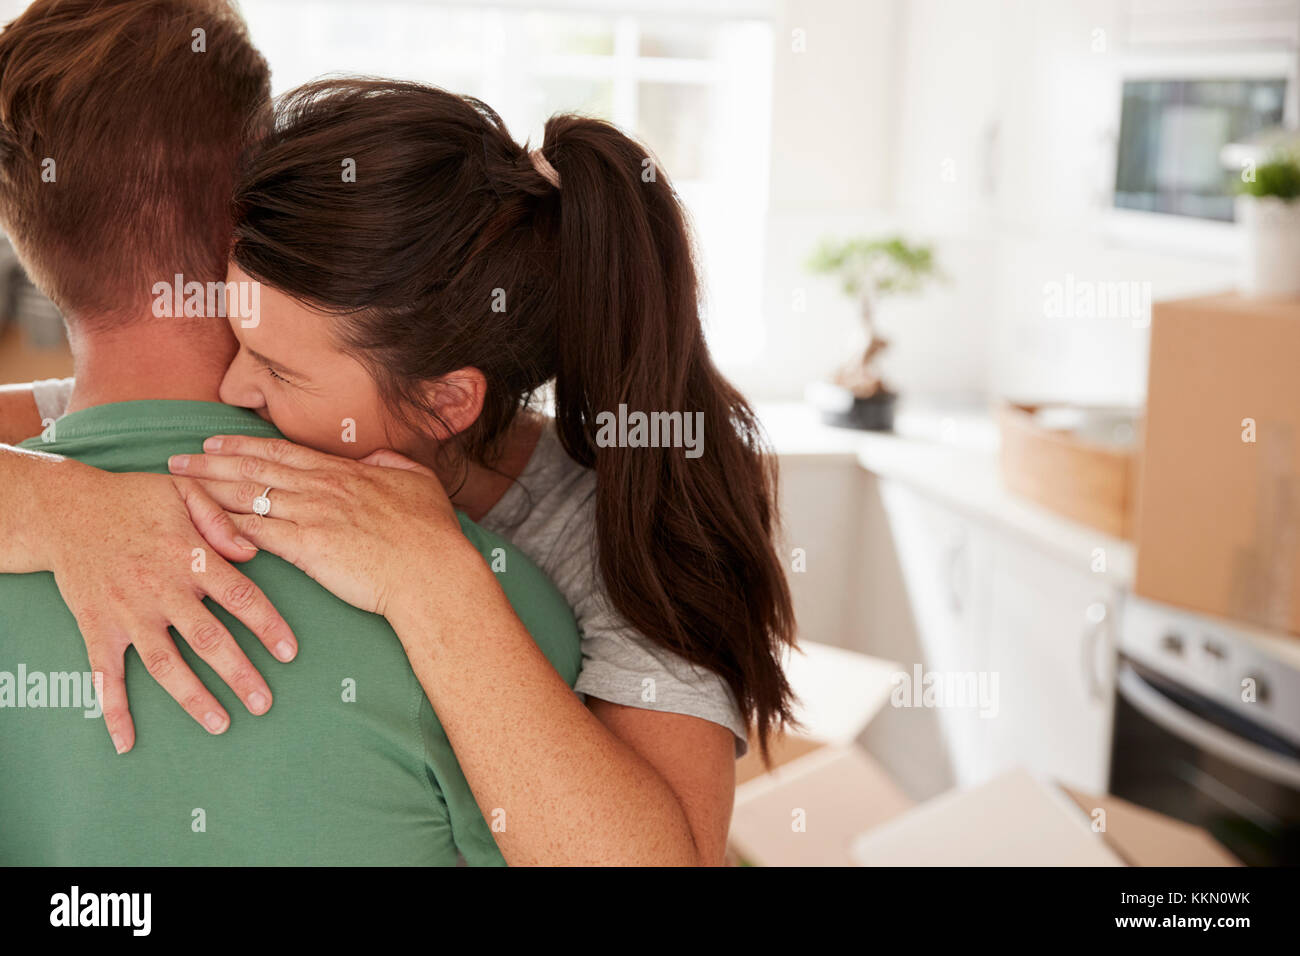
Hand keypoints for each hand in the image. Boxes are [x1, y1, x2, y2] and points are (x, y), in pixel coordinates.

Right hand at [42, 464, 298, 752]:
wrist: (65, 510)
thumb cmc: (133, 499)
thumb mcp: (182, 491)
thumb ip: (221, 520)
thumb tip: (253, 553)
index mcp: (189, 557)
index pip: (240, 597)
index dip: (268, 627)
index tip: (290, 653)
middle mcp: (161, 590)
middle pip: (208, 639)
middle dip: (238, 674)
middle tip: (264, 704)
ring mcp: (128, 613)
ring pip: (164, 664)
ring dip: (193, 697)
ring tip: (220, 724)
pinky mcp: (97, 627)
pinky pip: (104, 675)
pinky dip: (114, 710)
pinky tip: (127, 741)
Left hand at [167, 436, 467, 617]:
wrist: (433, 570)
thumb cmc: (432, 534)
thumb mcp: (419, 483)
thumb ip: (391, 465)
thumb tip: (374, 457)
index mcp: (344, 472)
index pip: (282, 452)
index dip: (244, 445)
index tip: (215, 440)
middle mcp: (321, 487)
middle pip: (253, 468)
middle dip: (210, 461)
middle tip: (177, 459)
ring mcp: (312, 514)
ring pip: (246, 494)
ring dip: (206, 489)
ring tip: (174, 486)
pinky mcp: (306, 546)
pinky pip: (254, 531)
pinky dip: (222, 526)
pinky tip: (196, 526)